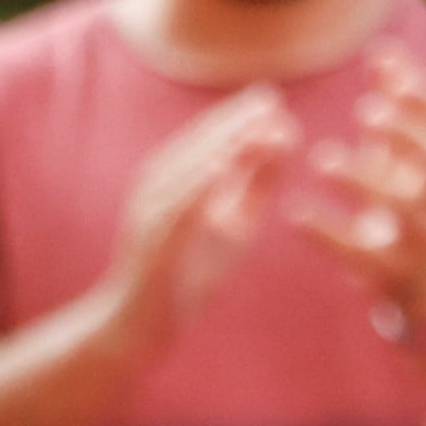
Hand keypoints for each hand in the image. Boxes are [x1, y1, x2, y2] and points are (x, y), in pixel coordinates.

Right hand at [108, 88, 295, 340]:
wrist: (142, 327)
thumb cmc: (187, 275)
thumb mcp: (233, 224)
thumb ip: (255, 185)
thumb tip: (283, 142)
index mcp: (175, 182)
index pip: (206, 141)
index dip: (237, 117)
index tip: (272, 97)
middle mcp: (156, 189)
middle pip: (196, 147)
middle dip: (233, 121)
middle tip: (269, 97)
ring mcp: (151, 215)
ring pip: (186, 170)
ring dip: (220, 145)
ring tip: (252, 125)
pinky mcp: (152, 243)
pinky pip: (175, 208)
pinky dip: (198, 183)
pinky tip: (223, 167)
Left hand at [293, 45, 425, 344]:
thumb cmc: (410, 214)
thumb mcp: (404, 162)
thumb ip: (397, 112)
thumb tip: (384, 54)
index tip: (386, 68)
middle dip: (410, 132)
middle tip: (367, 111)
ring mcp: (422, 243)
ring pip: (410, 210)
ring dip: (369, 179)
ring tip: (323, 159)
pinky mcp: (394, 279)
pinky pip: (364, 258)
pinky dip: (329, 233)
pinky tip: (295, 213)